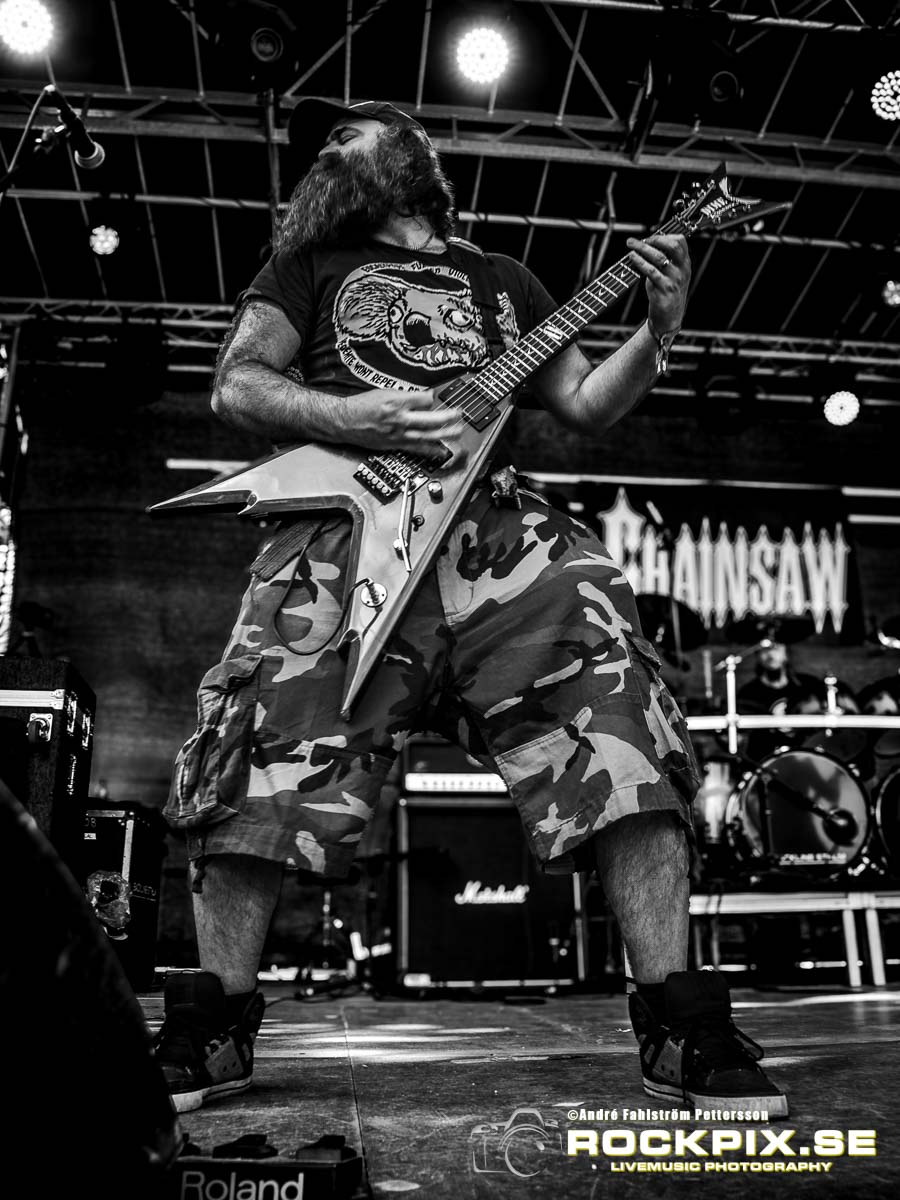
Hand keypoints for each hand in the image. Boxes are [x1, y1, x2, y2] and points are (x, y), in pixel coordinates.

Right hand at [349, 387, 465, 459]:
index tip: (434, 397)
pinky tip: (442, 451)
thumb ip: (405, 395)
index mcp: (396, 402)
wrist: (345, 421)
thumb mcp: (383, 392)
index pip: (424, 399)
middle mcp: (400, 418)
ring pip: (428, 435)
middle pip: (431, 419)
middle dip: (448, 417)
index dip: (431, 397)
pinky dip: (431, 451)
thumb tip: (423, 398)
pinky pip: (417, 449)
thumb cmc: (362, 406)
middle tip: (460, 414)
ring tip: (458, 431)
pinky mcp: (395, 445)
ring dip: (446, 434)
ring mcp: (399, 434)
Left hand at [626, 233, 690, 335]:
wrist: (669, 319)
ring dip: (643, 248)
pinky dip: (640, 262)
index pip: (681, 241)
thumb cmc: (666, 294)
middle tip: (640, 240)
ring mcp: (674, 280)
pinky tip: (632, 257)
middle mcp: (682, 270)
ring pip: (659, 257)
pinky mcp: (665, 289)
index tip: (650, 238)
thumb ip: (664, 259)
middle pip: (673, 246)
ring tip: (630, 245)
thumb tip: (646, 243)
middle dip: (655, 239)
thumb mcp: (670, 275)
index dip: (664, 236)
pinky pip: (651, 271)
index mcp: (685, 264)